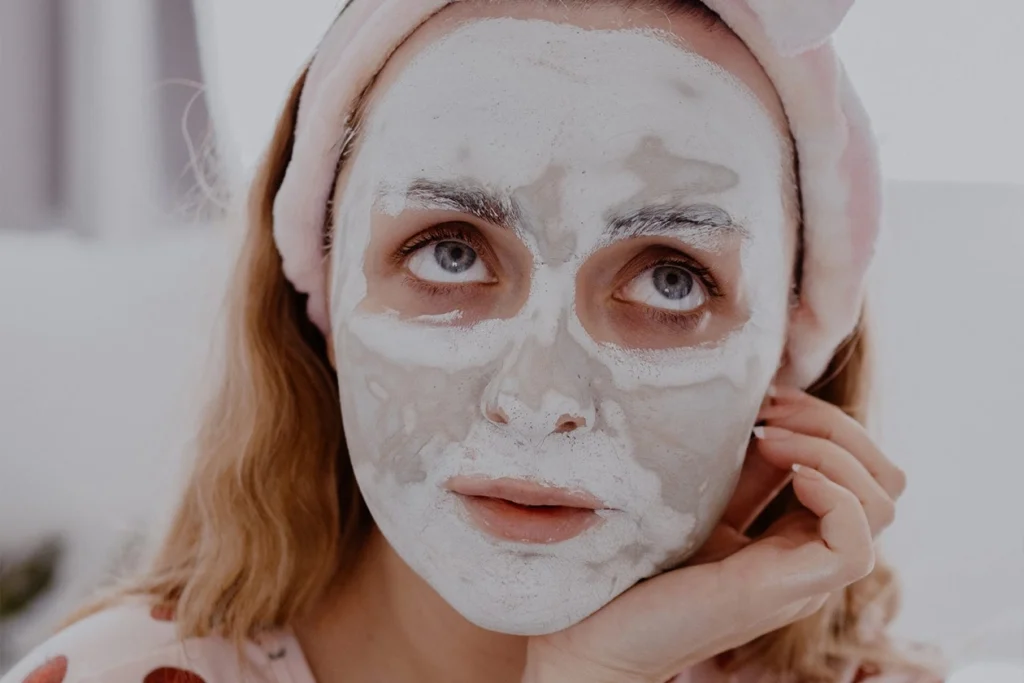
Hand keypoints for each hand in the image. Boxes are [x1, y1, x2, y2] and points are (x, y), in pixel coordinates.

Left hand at [521, 387, 906, 682]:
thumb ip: (737, 467)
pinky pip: (855, 544)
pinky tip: (785, 470)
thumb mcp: (699, 499)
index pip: (856, 469)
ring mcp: (803, 577)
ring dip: (833, 451)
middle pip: (882, 479)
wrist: (596, 634)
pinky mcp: (785, 591)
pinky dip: (832, 492)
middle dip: (835, 426)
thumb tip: (762, 404)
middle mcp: (807, 557)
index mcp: (791, 536)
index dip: (822, 421)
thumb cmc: (632, 566)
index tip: (766, 400)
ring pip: (881, 503)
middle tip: (772, 409)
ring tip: (771, 437)